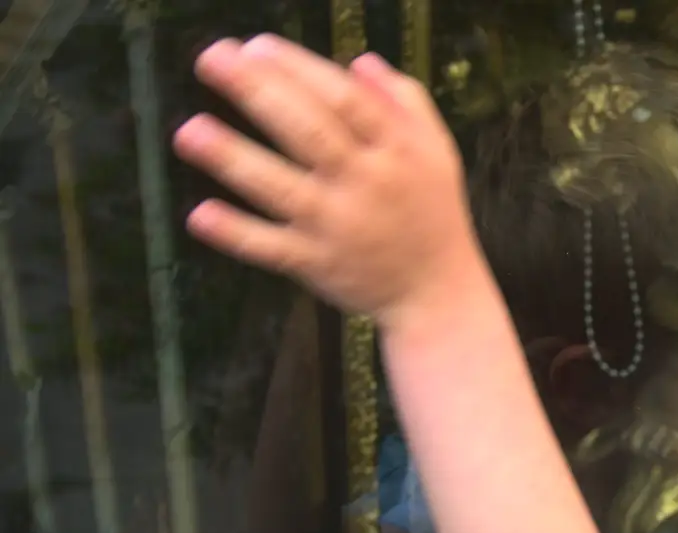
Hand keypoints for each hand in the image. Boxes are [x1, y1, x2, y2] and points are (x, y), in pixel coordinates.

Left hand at [174, 36, 485, 330]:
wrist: (439, 292)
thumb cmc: (432, 212)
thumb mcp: (437, 150)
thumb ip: (406, 102)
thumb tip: (359, 63)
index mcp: (396, 150)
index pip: (345, 100)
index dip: (300, 70)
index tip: (257, 47)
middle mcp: (365, 184)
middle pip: (309, 132)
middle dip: (258, 92)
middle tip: (211, 60)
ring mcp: (337, 227)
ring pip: (281, 188)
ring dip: (234, 159)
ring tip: (190, 131)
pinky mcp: (317, 264)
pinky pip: (271, 248)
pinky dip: (237, 234)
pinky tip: (201, 214)